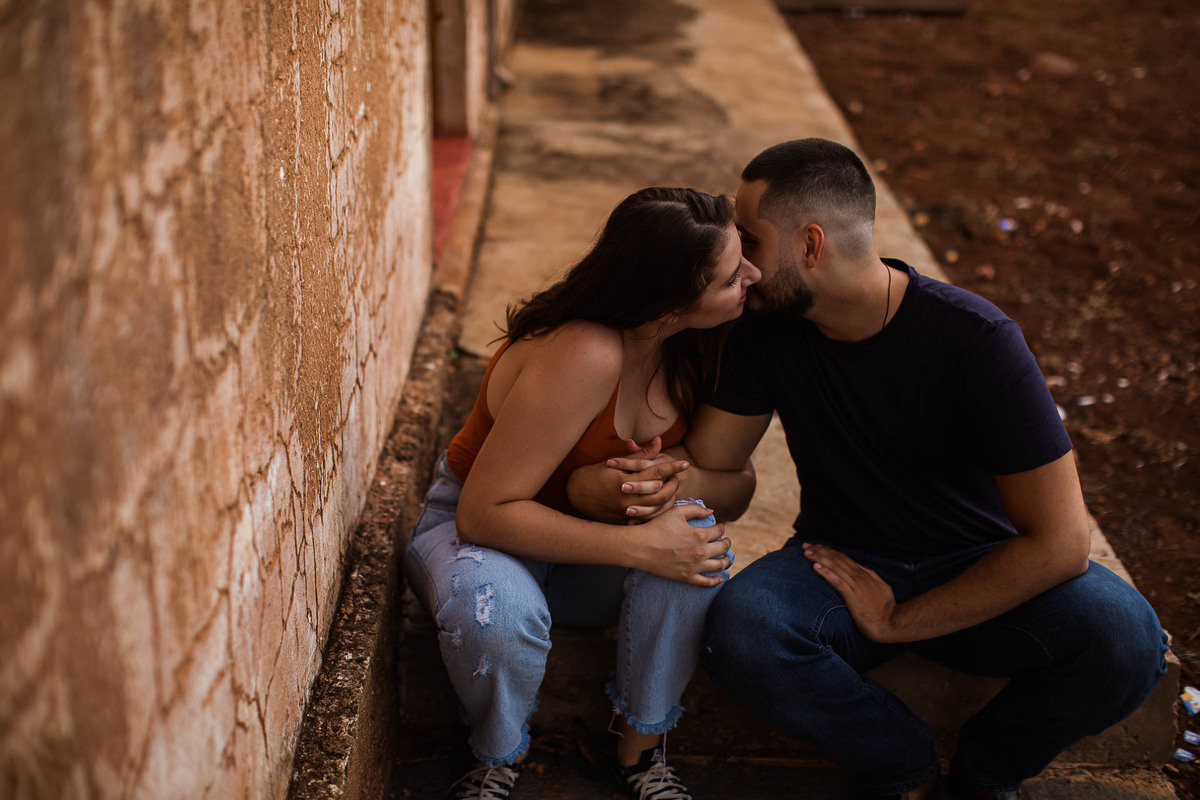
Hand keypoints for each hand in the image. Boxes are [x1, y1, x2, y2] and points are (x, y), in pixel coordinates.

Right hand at [566, 436, 688, 523]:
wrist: (574, 494)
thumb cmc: (595, 474)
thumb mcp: (617, 462)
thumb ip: (640, 455)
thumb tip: (658, 441)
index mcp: (625, 480)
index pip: (654, 473)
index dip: (671, 467)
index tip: (684, 463)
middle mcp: (626, 497)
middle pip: (659, 493)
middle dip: (672, 484)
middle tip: (680, 477)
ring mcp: (625, 511)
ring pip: (655, 508)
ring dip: (667, 500)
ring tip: (675, 491)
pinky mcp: (623, 520)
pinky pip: (646, 519)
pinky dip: (657, 512)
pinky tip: (663, 506)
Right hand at [636, 503, 731, 586]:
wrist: (640, 547)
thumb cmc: (657, 527)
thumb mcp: (676, 511)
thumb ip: (695, 509)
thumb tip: (711, 511)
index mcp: (699, 535)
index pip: (719, 531)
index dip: (721, 528)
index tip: (719, 527)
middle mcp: (700, 552)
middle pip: (723, 548)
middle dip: (726, 543)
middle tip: (726, 541)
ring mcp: (694, 566)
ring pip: (719, 565)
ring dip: (726, 560)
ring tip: (726, 558)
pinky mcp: (686, 577)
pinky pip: (706, 582)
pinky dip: (716, 580)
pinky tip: (720, 578)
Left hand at [803, 543, 902, 642]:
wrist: (892, 623)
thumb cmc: (886, 609)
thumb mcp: (881, 587)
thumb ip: (871, 577)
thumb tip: (862, 569)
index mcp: (864, 574)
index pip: (843, 558)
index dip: (829, 551)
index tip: (817, 547)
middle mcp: (859, 576)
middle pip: (837, 559)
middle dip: (820, 551)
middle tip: (805, 545)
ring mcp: (856, 585)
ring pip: (835, 567)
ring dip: (819, 558)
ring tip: (807, 553)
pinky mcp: (853, 596)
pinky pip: (837, 581)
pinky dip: (826, 572)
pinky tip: (816, 567)